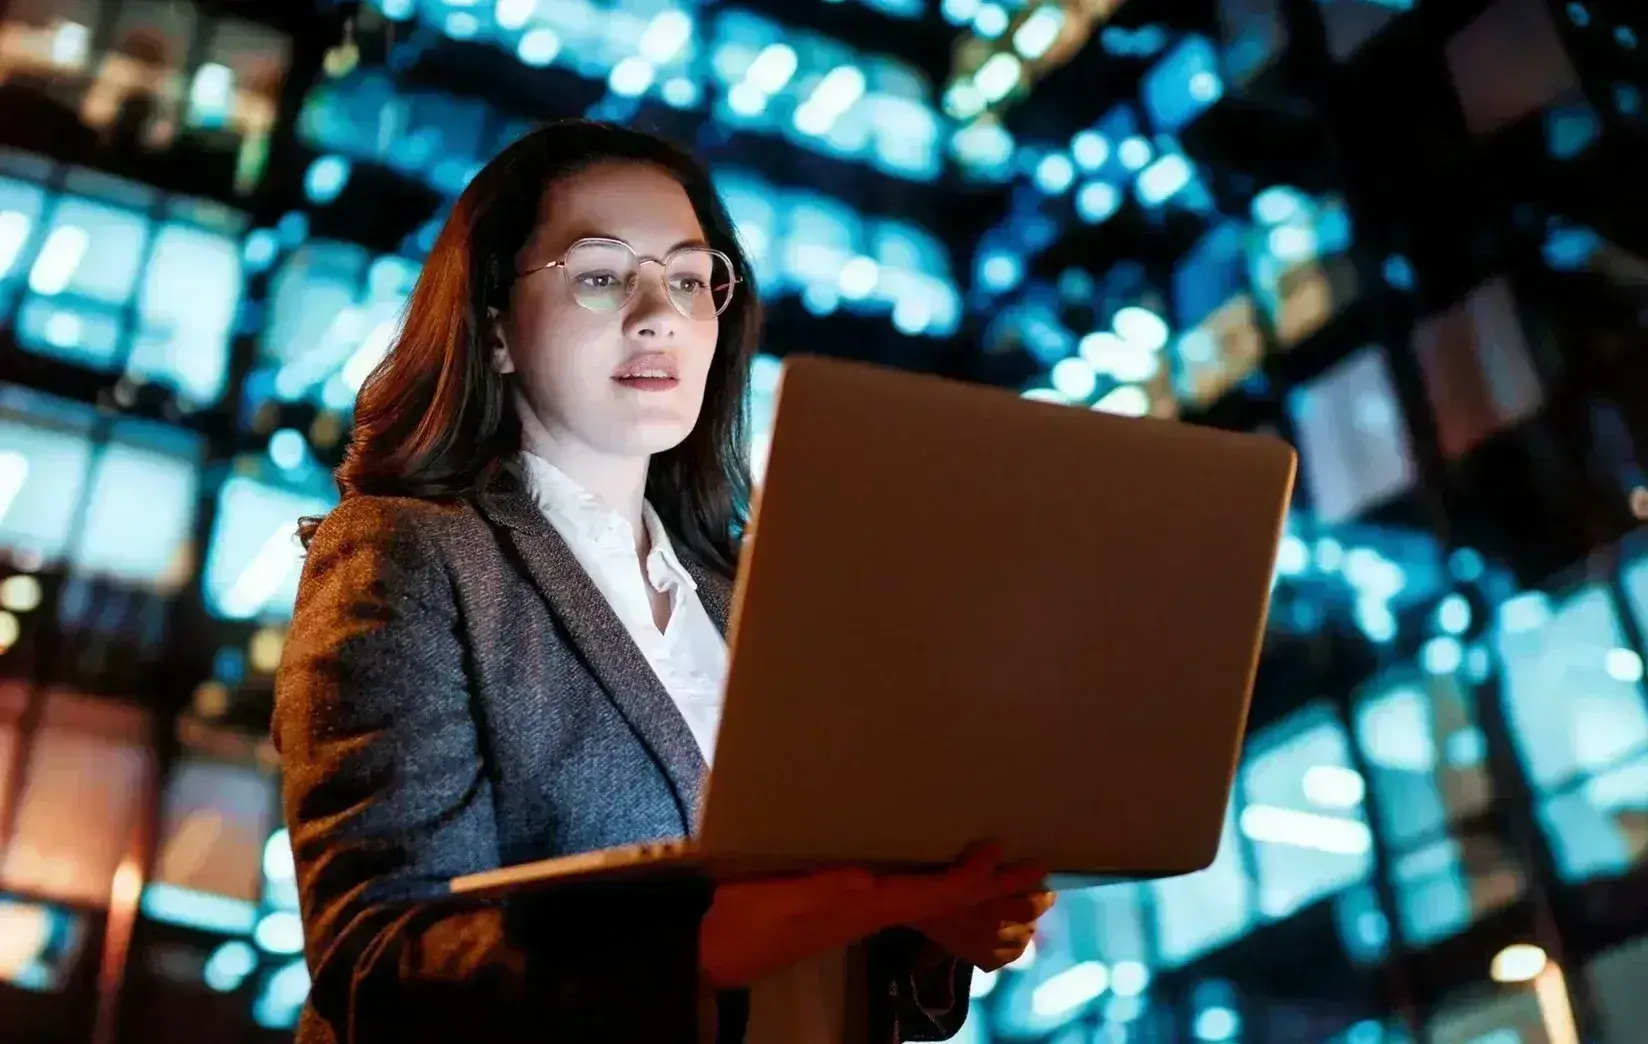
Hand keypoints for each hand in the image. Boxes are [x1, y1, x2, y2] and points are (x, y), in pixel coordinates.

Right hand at [699, 845, 1043, 989]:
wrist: (708, 946)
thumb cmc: (741, 920)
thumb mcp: (778, 900)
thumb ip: (821, 890)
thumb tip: (865, 878)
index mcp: (863, 906)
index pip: (932, 893)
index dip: (973, 877)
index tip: (1002, 852)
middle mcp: (870, 910)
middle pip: (946, 900)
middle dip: (994, 886)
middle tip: (1039, 867)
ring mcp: (859, 911)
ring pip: (932, 899)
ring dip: (973, 884)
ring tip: (1006, 865)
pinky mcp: (844, 907)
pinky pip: (907, 894)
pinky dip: (937, 880)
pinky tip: (938, 866)